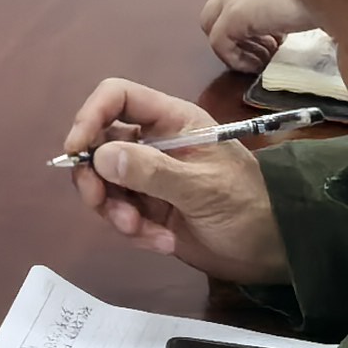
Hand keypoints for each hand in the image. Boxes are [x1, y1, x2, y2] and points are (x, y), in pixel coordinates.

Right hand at [58, 79, 290, 283]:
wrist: (270, 250)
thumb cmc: (247, 205)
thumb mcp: (202, 188)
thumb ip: (153, 172)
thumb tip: (100, 157)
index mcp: (171, 121)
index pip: (118, 97)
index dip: (90, 115)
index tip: (77, 150)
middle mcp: (153, 142)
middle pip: (99, 143)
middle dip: (95, 177)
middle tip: (100, 205)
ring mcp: (148, 177)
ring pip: (104, 183)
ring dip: (114, 211)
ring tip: (142, 233)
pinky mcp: (147, 208)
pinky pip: (118, 212)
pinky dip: (132, 231)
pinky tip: (161, 243)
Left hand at [198, 0, 300, 73]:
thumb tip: (321, 18)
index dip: (255, 18)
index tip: (280, 37)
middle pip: (219, 7)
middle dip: (240, 32)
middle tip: (270, 48)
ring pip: (212, 23)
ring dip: (237, 45)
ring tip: (265, 58)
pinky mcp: (233, 14)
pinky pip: (218, 42)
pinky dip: (235, 58)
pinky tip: (259, 65)